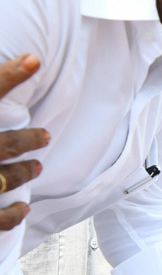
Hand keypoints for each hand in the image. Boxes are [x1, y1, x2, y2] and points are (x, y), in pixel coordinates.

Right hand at [0, 54, 48, 229]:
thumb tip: (15, 68)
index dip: (8, 75)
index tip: (34, 60)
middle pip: (5, 143)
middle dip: (28, 139)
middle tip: (44, 136)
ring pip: (4, 178)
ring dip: (24, 172)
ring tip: (36, 168)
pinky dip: (12, 214)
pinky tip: (23, 208)